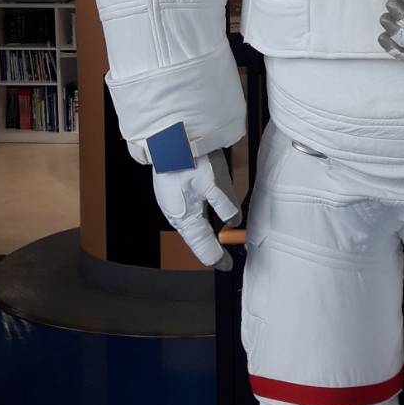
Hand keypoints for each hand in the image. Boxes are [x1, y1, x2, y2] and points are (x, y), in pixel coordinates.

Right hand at [150, 149, 240, 270]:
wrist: (169, 138)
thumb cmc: (188, 160)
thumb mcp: (212, 184)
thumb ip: (225, 206)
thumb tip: (234, 222)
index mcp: (184, 218)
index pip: (203, 247)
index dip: (217, 259)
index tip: (227, 266)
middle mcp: (177, 215)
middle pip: (196, 240)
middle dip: (210, 250)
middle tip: (223, 261)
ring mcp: (174, 204)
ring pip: (191, 228)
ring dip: (203, 238)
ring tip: (215, 246)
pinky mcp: (174, 193)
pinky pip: (187, 216)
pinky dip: (197, 224)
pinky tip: (202, 223)